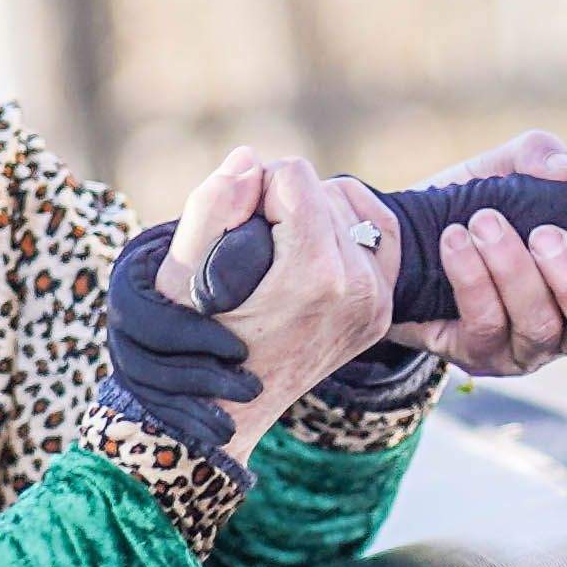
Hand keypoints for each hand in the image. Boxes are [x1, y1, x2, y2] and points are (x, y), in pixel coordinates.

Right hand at [170, 147, 390, 443]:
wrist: (222, 407)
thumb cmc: (193, 339)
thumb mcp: (183, 274)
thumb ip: (213, 207)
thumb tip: (249, 158)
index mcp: (314, 277)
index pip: (293, 175)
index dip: (253, 191)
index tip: (234, 229)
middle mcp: (358, 291)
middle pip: (323, 188)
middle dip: (283, 204)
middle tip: (252, 246)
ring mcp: (377, 305)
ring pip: (349, 206)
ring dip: (311, 215)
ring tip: (276, 251)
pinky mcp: (382, 311)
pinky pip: (378, 235)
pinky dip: (345, 227)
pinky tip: (313, 243)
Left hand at [406, 131, 566, 375]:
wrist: (399, 234)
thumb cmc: (475, 203)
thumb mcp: (507, 169)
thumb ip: (540, 156)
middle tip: (545, 235)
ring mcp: (524, 349)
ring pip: (539, 329)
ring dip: (514, 272)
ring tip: (485, 223)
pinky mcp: (476, 354)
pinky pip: (484, 327)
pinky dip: (471, 278)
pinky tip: (454, 240)